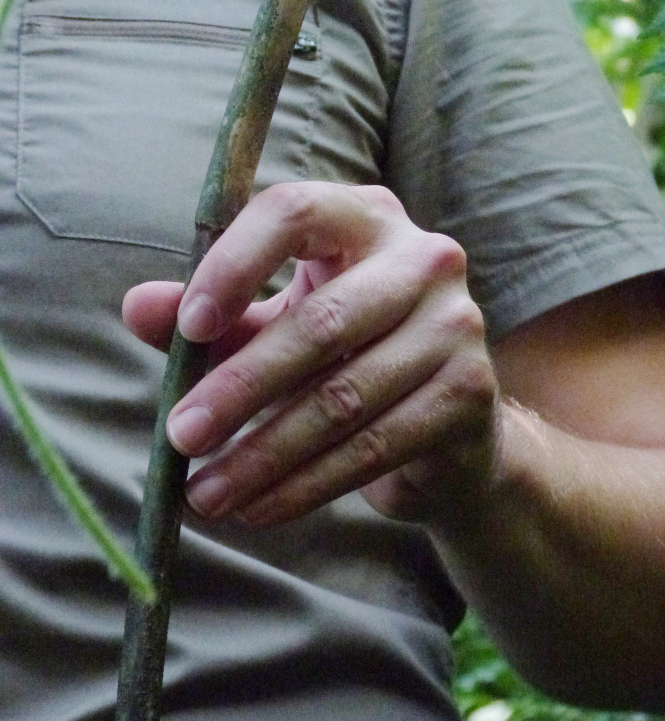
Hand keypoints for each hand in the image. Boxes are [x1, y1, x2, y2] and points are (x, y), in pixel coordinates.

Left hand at [123, 182, 497, 527]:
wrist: (443, 422)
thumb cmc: (344, 355)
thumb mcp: (273, 324)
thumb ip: (214, 316)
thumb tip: (137, 308)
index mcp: (365, 217)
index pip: (295, 212)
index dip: (235, 265)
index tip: (187, 329)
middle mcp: (424, 257)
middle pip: (322, 321)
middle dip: (239, 388)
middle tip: (180, 437)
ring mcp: (457, 324)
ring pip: (343, 397)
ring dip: (263, 453)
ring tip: (206, 493)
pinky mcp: (470, 393)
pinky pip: (374, 445)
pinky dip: (306, 485)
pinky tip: (257, 508)